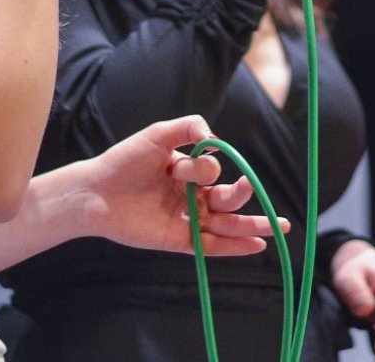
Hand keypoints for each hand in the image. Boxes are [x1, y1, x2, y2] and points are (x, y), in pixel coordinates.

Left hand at [79, 115, 287, 255]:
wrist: (94, 192)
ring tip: (280, 226)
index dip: (203, 167)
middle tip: (248, 186)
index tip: (177, 165)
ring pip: (227, 224)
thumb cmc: (123, 161)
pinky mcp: (178, 240)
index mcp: (188, 171)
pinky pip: (211, 245)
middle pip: (228, 198)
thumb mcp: (156, 135)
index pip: (213, 170)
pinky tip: (258, 246)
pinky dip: (235, 247)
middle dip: (242, 194)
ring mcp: (187, 219)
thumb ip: (187, 127)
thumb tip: (216, 139)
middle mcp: (191, 196)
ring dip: (253, 225)